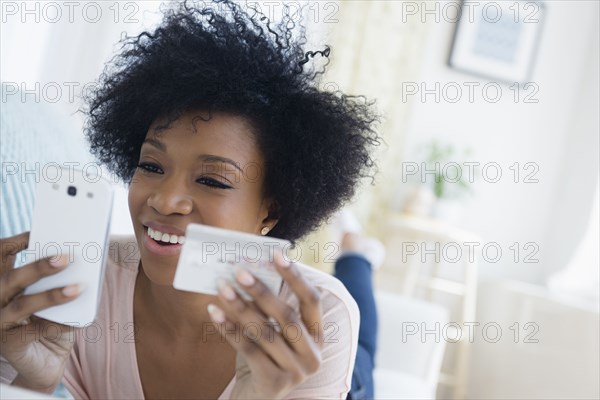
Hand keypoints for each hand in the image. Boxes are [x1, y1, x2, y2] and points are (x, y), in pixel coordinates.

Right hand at [0, 232, 80, 392]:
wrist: (43, 361)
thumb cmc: (49, 319)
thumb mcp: (50, 294)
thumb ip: (56, 276)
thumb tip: (79, 256)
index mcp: (2, 282)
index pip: (0, 255)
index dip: (14, 242)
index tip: (37, 233)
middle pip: (9, 278)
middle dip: (37, 267)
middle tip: (65, 258)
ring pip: (22, 304)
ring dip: (51, 295)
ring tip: (77, 288)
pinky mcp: (10, 344)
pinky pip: (35, 331)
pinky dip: (59, 324)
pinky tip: (78, 320)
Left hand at [208, 253, 322, 398]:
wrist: (257, 399)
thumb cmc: (265, 357)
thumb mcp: (275, 333)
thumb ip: (270, 309)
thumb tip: (249, 271)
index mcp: (318, 336)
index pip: (312, 301)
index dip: (296, 277)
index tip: (276, 254)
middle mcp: (313, 355)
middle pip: (288, 316)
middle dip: (262, 291)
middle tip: (239, 270)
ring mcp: (296, 372)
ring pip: (266, 333)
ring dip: (241, 307)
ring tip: (222, 288)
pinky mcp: (275, 384)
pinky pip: (249, 350)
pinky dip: (229, 329)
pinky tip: (214, 313)